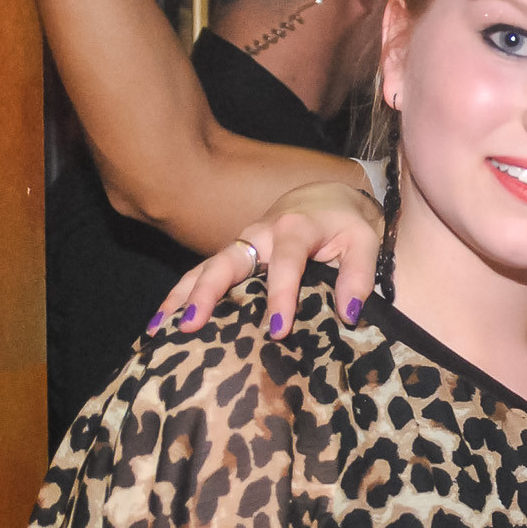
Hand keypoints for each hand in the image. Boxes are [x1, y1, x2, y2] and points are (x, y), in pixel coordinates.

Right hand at [154, 181, 383, 337]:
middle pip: (227, 261)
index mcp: (295, 229)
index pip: (286, 263)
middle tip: (192, 325)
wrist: (327, 198)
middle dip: (208, 292)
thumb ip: (359, 276)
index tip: (277, 329)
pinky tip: (161, 322)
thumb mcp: (365, 243)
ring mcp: (241, 245)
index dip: (280, 295)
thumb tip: (349, 314)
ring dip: (182, 295)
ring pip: (205, 267)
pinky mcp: (234, 256)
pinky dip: (181, 295)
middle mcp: (260, 234)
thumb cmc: (347, 225)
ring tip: (162, 328)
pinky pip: (202, 274)